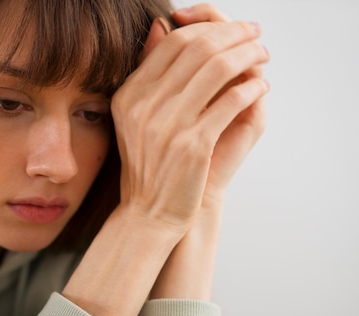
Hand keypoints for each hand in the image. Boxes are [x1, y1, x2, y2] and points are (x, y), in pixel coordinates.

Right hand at [144, 4, 269, 299]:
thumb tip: (163, 26)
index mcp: (129, 96)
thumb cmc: (149, 166)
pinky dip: (252, 88)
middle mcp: (144, 106)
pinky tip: (260, 87)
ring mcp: (168, 125)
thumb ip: (149, 76)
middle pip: (197, 48)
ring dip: (248, 54)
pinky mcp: (193, 145)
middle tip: (254, 33)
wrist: (148, 214)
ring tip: (262, 54)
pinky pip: (231, 101)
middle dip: (234, 34)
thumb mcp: (136, 119)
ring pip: (217, 69)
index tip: (232, 28)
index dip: (207, 27)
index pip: (173, 42)